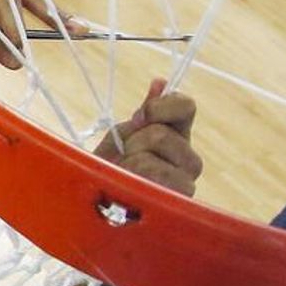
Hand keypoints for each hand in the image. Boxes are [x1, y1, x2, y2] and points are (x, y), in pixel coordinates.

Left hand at [93, 78, 202, 195]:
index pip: (186, 106)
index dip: (160, 107)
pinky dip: (133, 175)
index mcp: (178, 137)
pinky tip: (129, 186)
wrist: (96, 201)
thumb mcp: (122, 136)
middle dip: (134, 142)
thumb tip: (161, 83)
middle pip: (162, 134)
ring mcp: (185, 183)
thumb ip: (144, 113)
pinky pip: (154, 175)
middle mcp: (189, 160)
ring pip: (156, 156)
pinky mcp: (177, 203)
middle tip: (125, 158)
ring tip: (126, 175)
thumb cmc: (111, 169)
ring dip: (131, 161)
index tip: (137, 119)